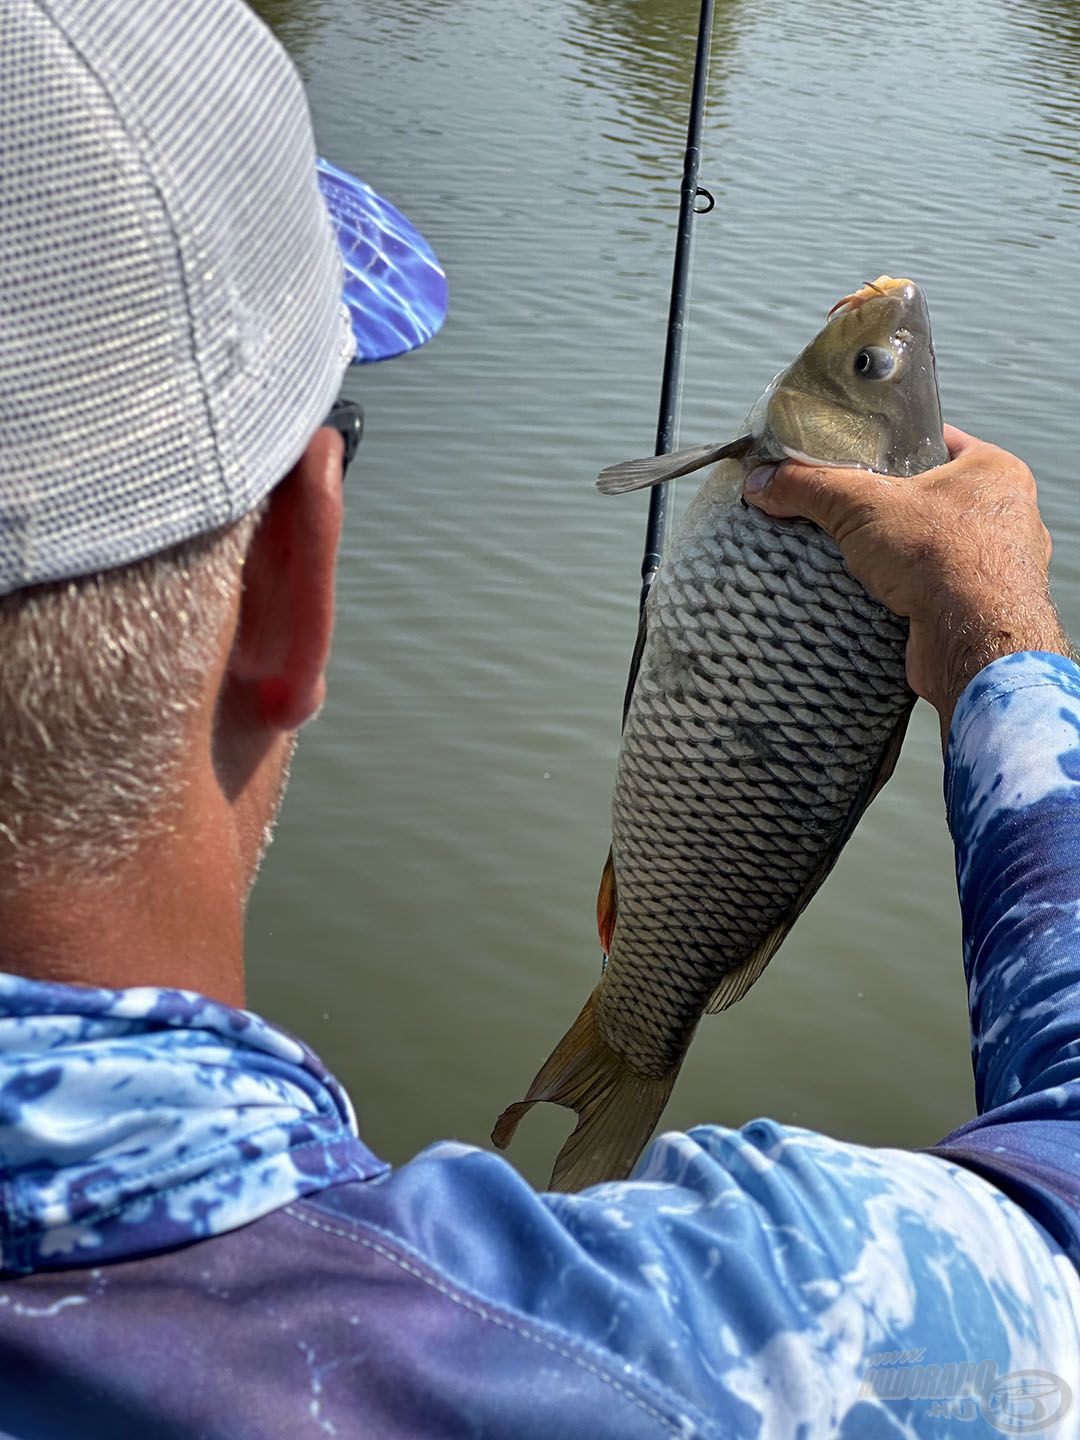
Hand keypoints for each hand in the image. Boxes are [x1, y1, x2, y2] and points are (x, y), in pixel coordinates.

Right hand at [742, 426, 1070, 741]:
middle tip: (851, 509)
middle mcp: (1008, 514)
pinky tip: (881, 595)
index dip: (895, 446)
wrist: (975, 642)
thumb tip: (763, 482)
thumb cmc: (944, 560)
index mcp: (994, 471)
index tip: (859, 457)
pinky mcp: (986, 609)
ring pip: (939, 546)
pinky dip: (913, 591)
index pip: (939, 440)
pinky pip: (942, 588)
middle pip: (935, 496)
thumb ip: (809, 487)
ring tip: (860, 555)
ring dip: (903, 553)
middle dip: (893, 505)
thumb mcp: (859, 507)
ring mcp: (1002, 565)